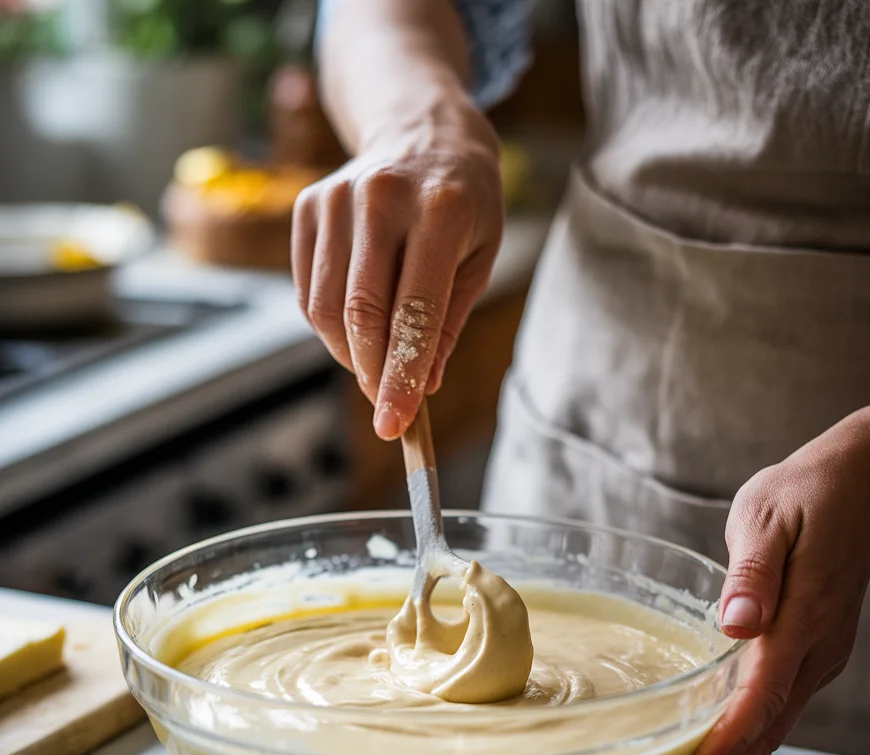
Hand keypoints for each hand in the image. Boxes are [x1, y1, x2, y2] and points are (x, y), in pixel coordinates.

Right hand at [291, 105, 502, 438]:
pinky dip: (329, 328)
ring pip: (326, 309)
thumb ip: (448, 323)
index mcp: (440, 208)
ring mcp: (336, 198)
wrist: (423, 130)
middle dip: (373, 374)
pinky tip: (357, 331)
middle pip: (361, 314)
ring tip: (377, 367)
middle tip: (386, 406)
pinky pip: (308, 291)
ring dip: (350, 355)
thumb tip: (419, 386)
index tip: (395, 425)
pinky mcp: (307, 206)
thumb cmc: (463, 202)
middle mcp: (381, 197)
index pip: (414, 312)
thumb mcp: (479, 257)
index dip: (401, 376)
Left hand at [667, 410, 869, 754]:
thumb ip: (753, 574)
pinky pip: (783, 703)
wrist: (860, 485)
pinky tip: (721, 741)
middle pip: (770, 728)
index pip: (762, 698)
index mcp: (803, 618)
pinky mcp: (817, 648)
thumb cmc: (805, 495)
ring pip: (779, 722)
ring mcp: (823, 652)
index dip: (726, 744)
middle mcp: (819, 647)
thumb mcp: (767, 518)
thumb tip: (737, 623)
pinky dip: (752, 731)